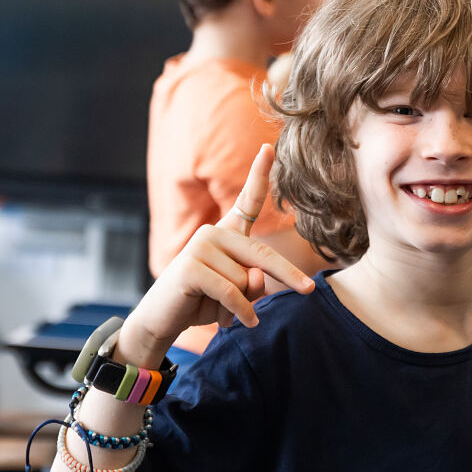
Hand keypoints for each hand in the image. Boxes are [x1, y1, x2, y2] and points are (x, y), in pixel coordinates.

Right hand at [123, 145, 314, 359]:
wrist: (162, 321)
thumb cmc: (203, 302)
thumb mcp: (238, 292)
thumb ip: (255, 281)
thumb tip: (259, 275)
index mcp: (226, 233)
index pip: (247, 201)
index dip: (259, 175)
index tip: (268, 148)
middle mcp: (213, 232)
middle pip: (262, 254)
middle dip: (288, 276)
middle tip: (308, 290)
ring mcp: (200, 246)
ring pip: (246, 280)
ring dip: (241, 305)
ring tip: (220, 309)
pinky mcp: (191, 266)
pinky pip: (231, 292)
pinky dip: (238, 312)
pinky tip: (234, 324)